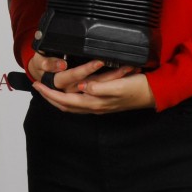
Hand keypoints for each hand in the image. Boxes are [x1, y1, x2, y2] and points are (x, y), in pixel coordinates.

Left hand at [30, 56, 153, 113]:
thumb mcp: (119, 86)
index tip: (38, 84)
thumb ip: (100, 87)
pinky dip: (69, 97)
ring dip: (58, 98)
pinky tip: (68, 91)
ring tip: (48, 88)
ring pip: (72, 105)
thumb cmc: (138, 88)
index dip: (50, 94)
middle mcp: (95, 107)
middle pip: (65, 106)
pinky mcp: (103, 102)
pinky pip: (80, 102)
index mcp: (96, 103)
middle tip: (37, 86)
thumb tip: (84, 87)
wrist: (154, 94)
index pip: (66, 101)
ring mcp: (99, 106)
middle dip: (49, 97)